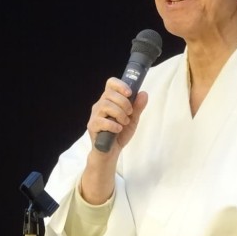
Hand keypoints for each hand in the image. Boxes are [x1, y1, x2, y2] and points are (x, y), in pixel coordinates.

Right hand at [81, 77, 147, 203]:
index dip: (120, 85)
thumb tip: (144, 93)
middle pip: (109, 94)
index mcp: (110, 100)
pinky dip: (113, 125)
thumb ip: (138, 107)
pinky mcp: (92, 126)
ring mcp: (95, 115)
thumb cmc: (120, 133)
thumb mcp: (133, 119)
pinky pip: (101, 121)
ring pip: (105, 105)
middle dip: (124, 103)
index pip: (111, 83)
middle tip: (130, 114)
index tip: (129, 93)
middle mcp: (100, 105)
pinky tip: (118, 129)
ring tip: (124, 122)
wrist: (111, 152)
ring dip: (119, 114)